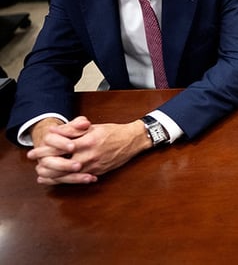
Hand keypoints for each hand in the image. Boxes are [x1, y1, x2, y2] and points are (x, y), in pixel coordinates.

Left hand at [27, 116, 150, 184]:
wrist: (133, 141)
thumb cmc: (113, 132)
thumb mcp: (92, 126)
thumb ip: (72, 129)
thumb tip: (54, 131)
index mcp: (87, 142)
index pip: (60, 147)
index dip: (44, 150)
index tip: (34, 151)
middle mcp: (89, 156)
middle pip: (60, 164)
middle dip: (44, 164)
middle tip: (35, 163)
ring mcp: (93, 167)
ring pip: (67, 175)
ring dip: (52, 175)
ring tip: (41, 174)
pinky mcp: (97, 173)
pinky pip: (78, 179)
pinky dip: (65, 180)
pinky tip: (56, 180)